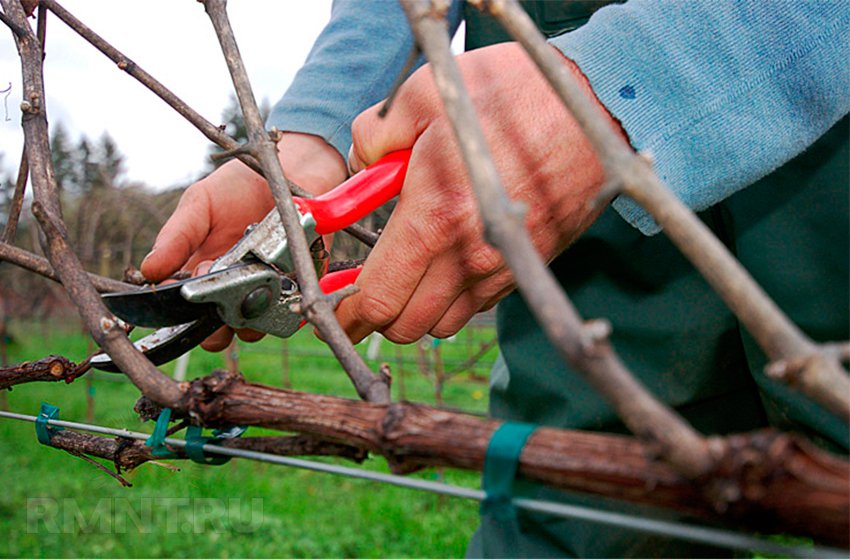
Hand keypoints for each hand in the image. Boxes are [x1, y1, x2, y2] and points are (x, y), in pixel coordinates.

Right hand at [140, 132, 346, 350]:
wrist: (288, 173)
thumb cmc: (238, 189)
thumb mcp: (199, 204)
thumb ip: (177, 237)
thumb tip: (148, 270)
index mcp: (201, 276)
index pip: (185, 316)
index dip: (183, 314)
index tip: (185, 291)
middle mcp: (231, 292)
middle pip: (218, 333)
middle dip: (216, 323)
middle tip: (221, 284)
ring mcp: (265, 294)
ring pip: (253, 329)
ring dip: (251, 311)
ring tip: (256, 273)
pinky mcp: (299, 289)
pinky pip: (290, 313)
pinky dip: (285, 299)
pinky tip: (284, 271)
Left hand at [338, 42, 617, 343]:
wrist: (593, 108)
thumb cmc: (510, 96)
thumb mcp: (423, 96)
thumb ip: (373, 137)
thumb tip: (358, 166)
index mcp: (434, 219)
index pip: (378, 299)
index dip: (346, 313)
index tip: (330, 308)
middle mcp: (469, 257)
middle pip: (408, 325)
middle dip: (376, 315)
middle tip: (362, 289)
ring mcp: (502, 267)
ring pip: (444, 323)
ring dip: (417, 308)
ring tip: (408, 271)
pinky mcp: (527, 265)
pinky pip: (479, 305)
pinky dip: (454, 298)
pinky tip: (449, 259)